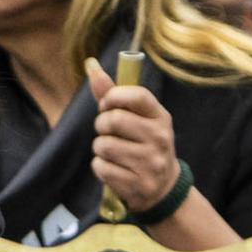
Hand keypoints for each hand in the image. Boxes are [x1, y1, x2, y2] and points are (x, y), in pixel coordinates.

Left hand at [86, 57, 181, 214]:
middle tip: (107, 132)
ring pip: (104, 145)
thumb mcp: (136, 118)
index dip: (113, 96)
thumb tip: (90, 64)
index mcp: (161, 117)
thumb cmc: (142, 144)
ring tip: (113, 152)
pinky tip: (114, 169)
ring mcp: (152, 163)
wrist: (161, 187)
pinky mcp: (139, 184)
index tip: (107, 105)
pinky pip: (102, 168)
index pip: (137, 95)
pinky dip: (100, 167)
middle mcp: (161, 138)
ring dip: (100, 148)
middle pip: (113, 120)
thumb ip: (112, 93)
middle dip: (101, 125)